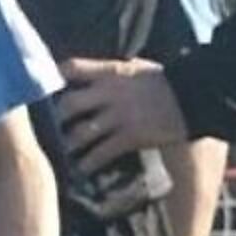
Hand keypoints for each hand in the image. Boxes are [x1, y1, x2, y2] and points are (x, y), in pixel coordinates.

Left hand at [55, 57, 188, 172]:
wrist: (193, 97)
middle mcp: (110, 93)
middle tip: (49, 126)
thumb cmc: (164, 81)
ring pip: (81, 133)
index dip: (53, 77)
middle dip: (56, 117)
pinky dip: (89, 162)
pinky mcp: (130, 136)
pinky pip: (101, 153)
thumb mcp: (135, 67)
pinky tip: (81, 168)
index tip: (42, 85)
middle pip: (69, 104)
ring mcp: (119, 116)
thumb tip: (91, 74)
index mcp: (110, 72)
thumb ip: (111, 72)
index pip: (72, 68)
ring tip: (62, 151)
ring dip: (69, 144)